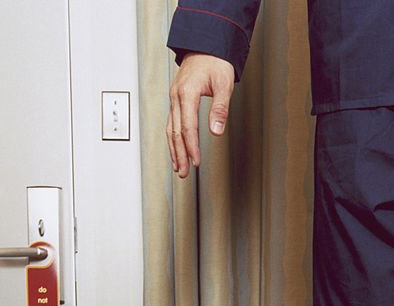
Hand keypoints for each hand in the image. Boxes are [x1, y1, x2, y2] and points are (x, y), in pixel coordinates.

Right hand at [166, 53, 235, 177]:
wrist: (206, 44)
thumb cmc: (215, 61)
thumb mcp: (223, 84)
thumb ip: (220, 108)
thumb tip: (216, 130)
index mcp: (186, 93)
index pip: (188, 127)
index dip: (192, 147)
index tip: (196, 162)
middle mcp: (176, 96)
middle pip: (176, 131)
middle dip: (180, 154)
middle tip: (183, 173)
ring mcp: (174, 98)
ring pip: (170, 128)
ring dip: (174, 150)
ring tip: (178, 167)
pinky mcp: (176, 98)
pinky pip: (172, 122)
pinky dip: (173, 138)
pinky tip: (176, 149)